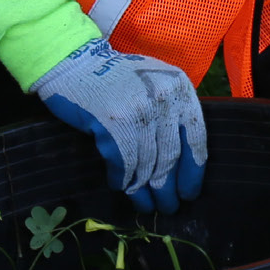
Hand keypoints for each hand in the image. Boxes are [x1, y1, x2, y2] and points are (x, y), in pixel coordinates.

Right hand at [30, 40, 207, 213]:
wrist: (74, 63)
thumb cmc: (115, 79)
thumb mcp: (154, 84)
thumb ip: (171, 114)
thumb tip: (179, 166)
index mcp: (179, 88)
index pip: (195, 136)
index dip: (193, 170)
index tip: (189, 192)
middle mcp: (163, 97)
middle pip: (171, 155)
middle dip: (167, 186)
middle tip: (167, 207)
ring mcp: (138, 109)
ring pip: (146, 162)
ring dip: (144, 189)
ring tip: (143, 205)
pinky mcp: (112, 121)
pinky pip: (123, 162)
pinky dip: (122, 179)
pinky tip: (120, 186)